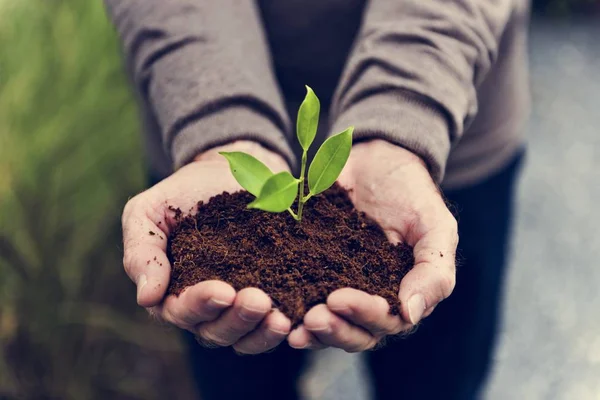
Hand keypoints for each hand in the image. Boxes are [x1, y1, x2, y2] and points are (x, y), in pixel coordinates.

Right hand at [122, 141, 292, 353]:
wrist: (228, 172)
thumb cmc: (182, 194)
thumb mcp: (148, 213)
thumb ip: (142, 252)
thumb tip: (147, 298)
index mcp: (172, 292)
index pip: (181, 311)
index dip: (200, 305)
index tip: (222, 290)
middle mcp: (206, 308)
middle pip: (216, 331)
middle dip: (237, 320)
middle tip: (258, 301)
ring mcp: (238, 305)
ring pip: (246, 337)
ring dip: (262, 331)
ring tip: (280, 318)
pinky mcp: (270, 295)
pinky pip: (273, 324)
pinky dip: (283, 326)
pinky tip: (296, 317)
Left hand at [288, 139, 457, 351]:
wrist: (376, 160)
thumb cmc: (412, 194)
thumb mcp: (435, 226)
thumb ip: (433, 271)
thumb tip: (411, 315)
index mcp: (401, 295)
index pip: (386, 321)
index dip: (363, 315)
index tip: (338, 298)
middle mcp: (370, 298)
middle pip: (355, 333)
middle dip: (334, 330)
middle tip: (312, 317)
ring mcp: (339, 286)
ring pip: (328, 324)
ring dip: (311, 330)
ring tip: (290, 325)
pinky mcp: (312, 271)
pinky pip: (301, 296)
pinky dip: (290, 308)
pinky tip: (275, 308)